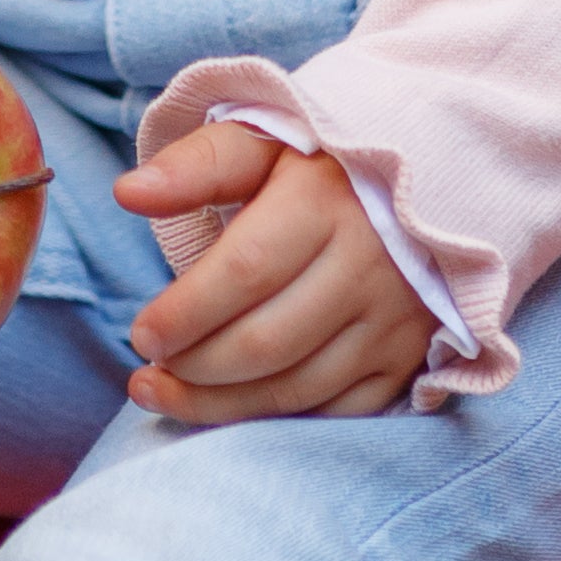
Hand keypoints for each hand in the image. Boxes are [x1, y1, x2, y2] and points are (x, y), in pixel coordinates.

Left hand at [114, 119, 434, 423]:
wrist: (432, 181)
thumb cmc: (325, 164)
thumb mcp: (265, 140)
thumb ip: (198, 165)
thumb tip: (128, 193)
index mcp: (326, 202)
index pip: (245, 272)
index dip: (185, 313)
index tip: (141, 335)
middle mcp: (369, 265)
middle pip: (266, 342)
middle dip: (193, 367)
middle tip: (147, 371)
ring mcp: (394, 320)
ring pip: (297, 387)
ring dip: (220, 405)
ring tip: (165, 395)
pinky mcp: (407, 359)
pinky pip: (337, 412)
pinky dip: (277, 419)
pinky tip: (232, 408)